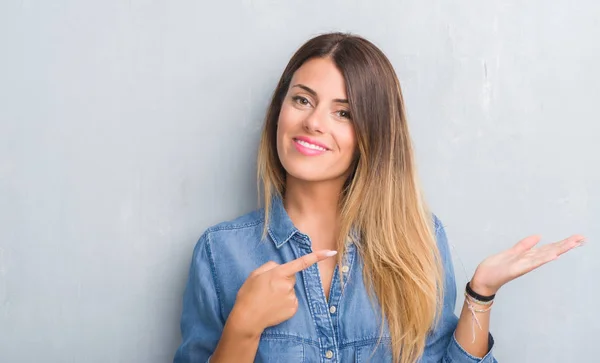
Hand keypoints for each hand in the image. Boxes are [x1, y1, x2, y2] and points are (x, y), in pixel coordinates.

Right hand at [229, 249, 337, 336]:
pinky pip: (292, 300)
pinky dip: (284, 302)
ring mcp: (292, 297)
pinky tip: (274, 306)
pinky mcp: (293, 308)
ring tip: (268, 299)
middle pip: (291, 277)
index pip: (301, 262)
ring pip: (290, 289)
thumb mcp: (255, 275)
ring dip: (282, 292)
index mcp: (278, 273)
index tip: (331, 252)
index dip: (317, 257)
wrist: (247, 318)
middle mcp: (288, 285)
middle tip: (268, 288)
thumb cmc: (249, 295)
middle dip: (282, 280)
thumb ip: (270, 266)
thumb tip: (281, 267)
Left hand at [470, 234, 585, 295]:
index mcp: (528, 257)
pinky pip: (531, 263)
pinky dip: (542, 259)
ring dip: (559, 249)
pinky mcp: (516, 268)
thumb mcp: (511, 252)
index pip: (549, 248)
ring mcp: (524, 265)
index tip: (578, 237)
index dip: (563, 243)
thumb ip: (524, 245)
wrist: (483, 279)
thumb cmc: (496, 267)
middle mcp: (529, 261)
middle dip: (566, 245)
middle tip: (582, 238)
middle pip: (551, 251)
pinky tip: (553, 255)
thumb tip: (538, 236)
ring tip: (573, 243)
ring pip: (545, 256)